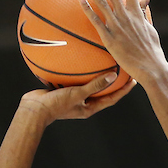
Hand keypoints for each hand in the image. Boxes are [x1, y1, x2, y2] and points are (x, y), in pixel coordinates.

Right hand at [19, 72, 136, 123]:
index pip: (112, 98)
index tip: (135, 80)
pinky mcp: (63, 90)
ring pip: (89, 84)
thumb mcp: (77, 94)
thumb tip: (112, 76)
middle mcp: (84, 103)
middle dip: (114, 81)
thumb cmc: (55, 105)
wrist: (33, 109)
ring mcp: (73, 97)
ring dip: (97, 74)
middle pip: (104, 91)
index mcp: (90, 108)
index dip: (124, 90)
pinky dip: (79, 69)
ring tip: (105, 61)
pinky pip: (75, 78)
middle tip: (124, 69)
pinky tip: (80, 57)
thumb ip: (94, 85)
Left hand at [78, 0, 165, 86]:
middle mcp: (126, 16)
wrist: (150, 67)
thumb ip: (144, 13)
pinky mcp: (109, 38)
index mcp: (137, 13)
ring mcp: (116, 26)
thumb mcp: (149, 28)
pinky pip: (95, 21)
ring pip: (101, 2)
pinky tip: (80, 0)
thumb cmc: (151, 50)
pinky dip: (88, 9)